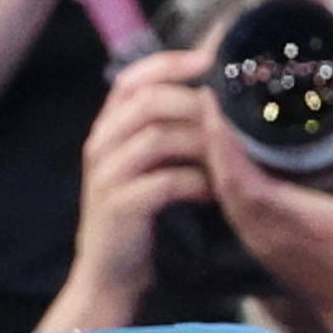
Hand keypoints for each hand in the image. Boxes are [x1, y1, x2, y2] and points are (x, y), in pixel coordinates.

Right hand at [49, 42, 219, 329]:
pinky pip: (166, 181)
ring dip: (201, 143)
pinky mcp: (121, 206)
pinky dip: (196, 182)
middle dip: (195, 103)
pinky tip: (214, 191)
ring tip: (229, 156)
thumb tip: (213, 103)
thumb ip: (163, 133)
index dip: (170, 62)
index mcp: (107, 128)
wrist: (106, 274)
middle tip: (231, 116)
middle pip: (149, 101)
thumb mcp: (142, 166)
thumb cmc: (135, 215)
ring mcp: (108, 174)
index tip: (208, 58)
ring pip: (157, 137)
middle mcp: (101, 144)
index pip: (133, 77)